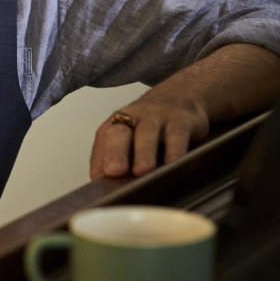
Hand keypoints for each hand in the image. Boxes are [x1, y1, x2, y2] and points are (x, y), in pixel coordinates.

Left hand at [89, 95, 209, 180]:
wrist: (180, 95)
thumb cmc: (151, 123)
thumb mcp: (131, 137)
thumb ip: (117, 158)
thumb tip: (106, 185)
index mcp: (117, 124)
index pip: (102, 142)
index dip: (99, 160)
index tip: (98, 179)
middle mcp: (133, 118)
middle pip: (119, 134)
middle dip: (115, 153)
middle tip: (114, 172)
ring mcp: (157, 117)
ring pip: (147, 133)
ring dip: (144, 153)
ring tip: (142, 171)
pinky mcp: (181, 120)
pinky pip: (177, 135)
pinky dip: (175, 150)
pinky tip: (173, 164)